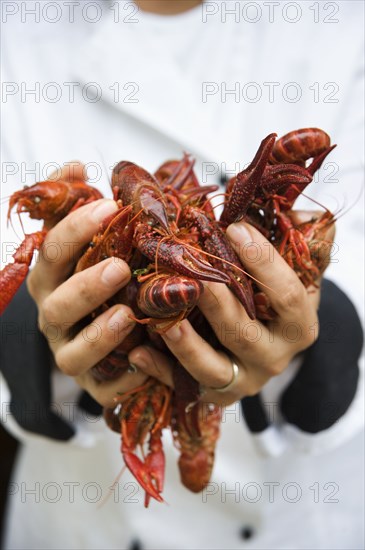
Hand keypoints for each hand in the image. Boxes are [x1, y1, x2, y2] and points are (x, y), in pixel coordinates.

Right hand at [27, 164, 147, 407]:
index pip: (52, 251)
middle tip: (118, 267)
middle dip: (85, 286)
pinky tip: (144, 366)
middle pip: (57, 304)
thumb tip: (76, 165)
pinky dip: (122, 379)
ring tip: (128, 316)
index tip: (109, 206)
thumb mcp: (91, 241)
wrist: (102, 334)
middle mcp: (55, 317)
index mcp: (52, 279)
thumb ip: (78, 204)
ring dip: (99, 334)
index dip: (75, 229)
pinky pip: (104, 388)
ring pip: (73, 351)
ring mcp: (71, 352)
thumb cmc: (99, 279)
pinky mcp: (94, 385)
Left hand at [128, 212, 335, 405]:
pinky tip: (137, 352)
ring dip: (186, 345)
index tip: (235, 228)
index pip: (288, 296)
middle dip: (218, 304)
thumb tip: (291, 209)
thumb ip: (292, 241)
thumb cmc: (272, 295)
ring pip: (213, 370)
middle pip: (245, 335)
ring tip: (161, 321)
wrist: (268, 339)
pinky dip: (159, 371)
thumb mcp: (292, 270)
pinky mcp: (213, 393)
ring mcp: (243, 380)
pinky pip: (183, 387)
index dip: (265, 263)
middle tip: (192, 274)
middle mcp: (274, 357)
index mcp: (299, 325)